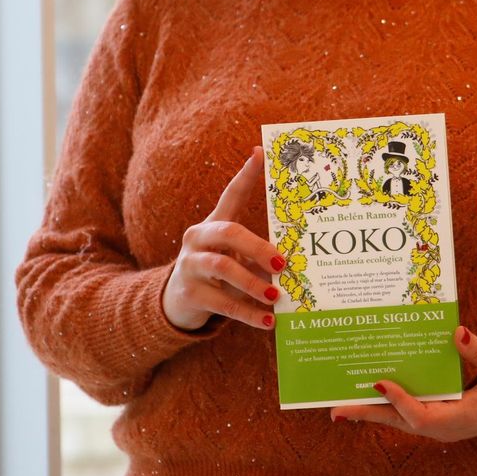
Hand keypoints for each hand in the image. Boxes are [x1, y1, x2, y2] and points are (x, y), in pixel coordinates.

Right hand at [162, 147, 285, 331]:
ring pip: (222, 267)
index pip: (230, 195)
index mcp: (213, 225)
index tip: (262, 154)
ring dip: (253, 283)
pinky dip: (248, 313)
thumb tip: (299, 262)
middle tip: (283, 263)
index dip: (246, 175)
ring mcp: (190, 266)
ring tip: (275, 296)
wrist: (177, 303)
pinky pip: (222, 302)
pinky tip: (268, 321)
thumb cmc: (217, 276)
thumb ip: (258, 256)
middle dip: (258, 246)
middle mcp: (198, 239)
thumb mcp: (235, 260)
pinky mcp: (189, 293)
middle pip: (228, 232)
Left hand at [329, 326, 476, 440]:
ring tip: (338, 405)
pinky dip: (385, 402)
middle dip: (368, 413)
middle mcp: (443, 427)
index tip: (380, 383)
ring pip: (398, 419)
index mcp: (461, 420)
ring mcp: (437, 422)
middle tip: (335, 410)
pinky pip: (404, 410)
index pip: (422, 417)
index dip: (400, 401)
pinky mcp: (435, 413)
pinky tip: (366, 390)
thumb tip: (457, 333)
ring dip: (370, 410)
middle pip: (399, 422)